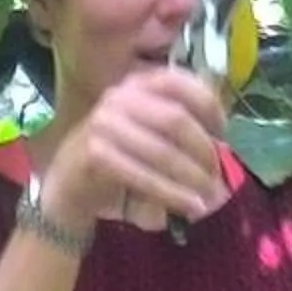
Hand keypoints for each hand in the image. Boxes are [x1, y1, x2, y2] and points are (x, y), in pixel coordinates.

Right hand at [41, 67, 230, 233]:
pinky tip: (190, 207)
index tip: (223, 134)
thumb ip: (180, 130)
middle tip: (218, 177)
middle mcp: (119, 97)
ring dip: (192, 179)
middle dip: (204, 152)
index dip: (208, 106)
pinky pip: (144, 176)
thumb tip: (221, 146)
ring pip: (163, 152)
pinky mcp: (94, 154)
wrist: (68, 186)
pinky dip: (172, 194)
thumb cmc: (118, 157)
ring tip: (209, 199)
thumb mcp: (149, 133)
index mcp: (137, 84)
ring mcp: (103, 123)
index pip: (180, 82)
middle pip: (176, 120)